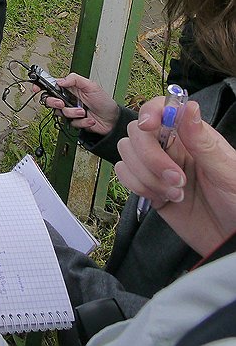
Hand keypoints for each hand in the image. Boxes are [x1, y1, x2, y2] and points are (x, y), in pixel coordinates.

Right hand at [39, 73, 119, 135]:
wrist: (112, 120)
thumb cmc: (104, 101)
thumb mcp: (91, 85)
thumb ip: (74, 79)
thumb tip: (59, 81)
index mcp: (69, 88)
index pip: (51, 85)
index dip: (41, 86)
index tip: (36, 88)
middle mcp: (67, 99)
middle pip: (50, 100)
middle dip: (54, 103)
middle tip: (62, 103)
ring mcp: (70, 111)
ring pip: (60, 113)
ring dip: (72, 113)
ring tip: (83, 111)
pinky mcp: (74, 122)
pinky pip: (71, 123)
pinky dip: (82, 122)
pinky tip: (89, 119)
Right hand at [116, 98, 235, 255]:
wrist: (231, 241)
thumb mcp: (227, 172)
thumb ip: (203, 141)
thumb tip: (188, 107)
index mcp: (191, 136)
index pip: (161, 108)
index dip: (150, 112)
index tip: (149, 126)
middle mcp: (170, 146)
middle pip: (137, 132)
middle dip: (150, 156)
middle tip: (176, 178)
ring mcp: (156, 167)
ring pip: (127, 153)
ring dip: (147, 176)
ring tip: (175, 193)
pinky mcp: (147, 187)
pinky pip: (124, 174)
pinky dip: (138, 186)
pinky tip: (161, 198)